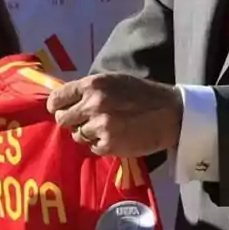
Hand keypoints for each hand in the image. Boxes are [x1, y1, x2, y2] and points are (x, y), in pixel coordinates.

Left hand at [47, 73, 182, 157]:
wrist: (170, 113)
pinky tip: (116, 137)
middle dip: (72, 120)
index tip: (62, 109)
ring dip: (87, 134)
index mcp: (93, 84)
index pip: (58, 97)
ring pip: (77, 135)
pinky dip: (101, 145)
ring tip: (107, 128)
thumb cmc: (143, 94)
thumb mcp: (115, 81)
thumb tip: (66, 99)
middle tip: (86, 120)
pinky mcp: (108, 145)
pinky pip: (92, 148)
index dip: (58, 105)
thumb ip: (91, 89)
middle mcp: (93, 104)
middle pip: (62, 119)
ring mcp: (99, 126)